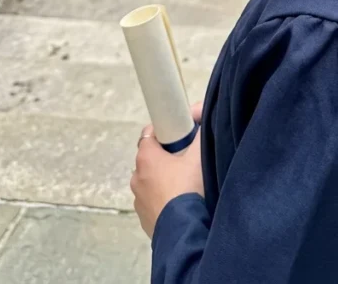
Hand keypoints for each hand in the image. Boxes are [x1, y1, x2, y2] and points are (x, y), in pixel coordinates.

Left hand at [131, 102, 203, 238]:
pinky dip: (162, 198)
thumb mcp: (199, 155)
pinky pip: (153, 201)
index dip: (164, 130)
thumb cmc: (188, 187)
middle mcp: (136, 176)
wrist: (183, 230)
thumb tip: (200, 108)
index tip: (179, 133)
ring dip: (163, 179)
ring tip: (184, 184)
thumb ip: (200, 131)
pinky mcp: (143, 218)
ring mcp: (138, 200)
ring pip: (150, 181)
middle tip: (186, 158)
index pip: (149, 133)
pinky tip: (179, 202)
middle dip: (165, 156)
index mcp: (145, 157)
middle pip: (150, 158)